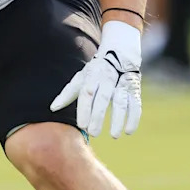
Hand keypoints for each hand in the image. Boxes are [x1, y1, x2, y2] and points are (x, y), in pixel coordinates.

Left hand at [50, 20, 141, 138]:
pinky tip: (128, 131)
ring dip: (118, 119)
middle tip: (93, 133)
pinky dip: (133, 118)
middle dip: (98, 116)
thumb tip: (53, 108)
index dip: (84, 109)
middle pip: (102, 99)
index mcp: (91, 77)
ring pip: (121, 102)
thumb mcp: (80, 78)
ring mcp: (122, 83)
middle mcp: (107, 79)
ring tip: (113, 135)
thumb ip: (67, 94)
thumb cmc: (95, 72)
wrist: (120, 53)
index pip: (87, 93)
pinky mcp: (134, 89)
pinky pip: (136, 104)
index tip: (82, 125)